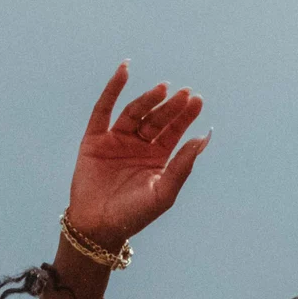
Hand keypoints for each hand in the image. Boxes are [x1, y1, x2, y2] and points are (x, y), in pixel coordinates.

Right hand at [65, 62, 209, 249]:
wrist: (98, 227)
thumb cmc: (134, 215)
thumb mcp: (163, 192)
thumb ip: (182, 166)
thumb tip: (203, 139)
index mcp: (157, 157)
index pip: (174, 130)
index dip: (185, 115)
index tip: (196, 100)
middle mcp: (138, 145)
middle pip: (157, 119)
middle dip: (171, 106)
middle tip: (185, 93)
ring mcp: (116, 140)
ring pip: (134, 112)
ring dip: (148, 99)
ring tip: (163, 89)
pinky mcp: (94, 139)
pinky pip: (103, 109)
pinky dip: (113, 89)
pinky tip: (124, 71)